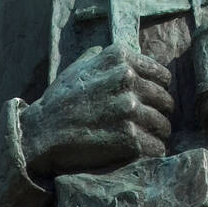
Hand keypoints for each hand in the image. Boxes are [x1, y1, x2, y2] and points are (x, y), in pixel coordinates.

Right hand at [17, 45, 173, 177]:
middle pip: (165, 101)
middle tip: (147, 124)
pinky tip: (138, 152)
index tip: (151, 102)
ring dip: (155, 135)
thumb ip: (101, 57)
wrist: (41, 134)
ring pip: (163, 125)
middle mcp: (127, 79)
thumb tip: (119, 54)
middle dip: (158, 114)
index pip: (162, 75)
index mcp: (119, 59)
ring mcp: (129, 108)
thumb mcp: (78, 68)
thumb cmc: (59, 101)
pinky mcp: (129, 137)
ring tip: (143, 139)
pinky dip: (150, 152)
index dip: (158, 91)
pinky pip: (156, 147)